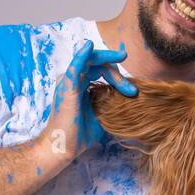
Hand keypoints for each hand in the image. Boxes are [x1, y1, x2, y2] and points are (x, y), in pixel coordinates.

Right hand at [35, 39, 133, 168]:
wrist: (63, 147)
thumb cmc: (79, 135)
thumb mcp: (102, 115)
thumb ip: (111, 104)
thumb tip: (130, 102)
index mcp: (80, 85)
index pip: (100, 69)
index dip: (116, 70)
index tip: (132, 80)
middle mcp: (73, 80)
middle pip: (97, 63)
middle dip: (117, 70)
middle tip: (130, 88)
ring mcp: (68, 82)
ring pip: (90, 61)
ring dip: (109, 62)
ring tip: (123, 59)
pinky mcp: (66, 87)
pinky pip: (74, 67)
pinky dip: (82, 55)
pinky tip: (89, 46)